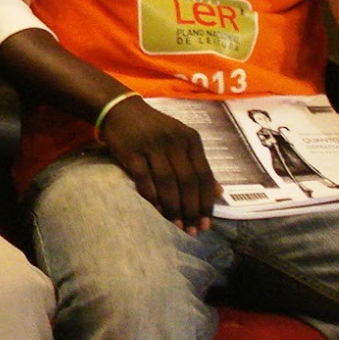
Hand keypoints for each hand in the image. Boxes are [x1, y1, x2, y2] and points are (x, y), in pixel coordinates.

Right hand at [98, 97, 219, 233]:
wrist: (119, 109)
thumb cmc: (154, 128)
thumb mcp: (181, 139)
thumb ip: (198, 163)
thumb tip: (219, 192)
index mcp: (190, 139)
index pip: (204, 175)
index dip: (206, 202)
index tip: (206, 223)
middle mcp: (174, 141)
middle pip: (187, 181)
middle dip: (191, 209)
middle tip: (192, 230)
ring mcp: (152, 146)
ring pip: (167, 183)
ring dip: (173, 208)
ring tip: (176, 226)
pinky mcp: (131, 152)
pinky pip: (144, 179)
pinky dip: (151, 197)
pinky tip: (157, 211)